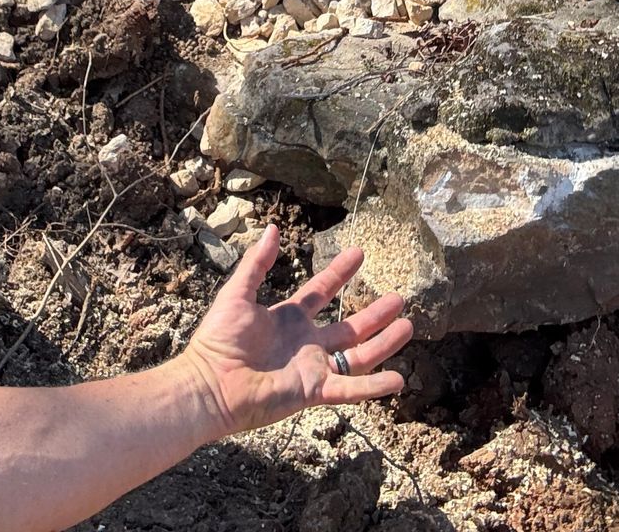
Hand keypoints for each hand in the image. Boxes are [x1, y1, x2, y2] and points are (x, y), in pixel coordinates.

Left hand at [177, 226, 414, 438]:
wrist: (209, 384)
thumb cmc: (217, 340)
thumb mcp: (238, 294)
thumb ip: (257, 264)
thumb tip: (273, 229)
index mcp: (288, 319)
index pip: (320, 292)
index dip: (339, 273)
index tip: (359, 253)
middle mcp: (305, 343)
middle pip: (349, 327)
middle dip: (374, 314)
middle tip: (400, 298)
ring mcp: (312, 367)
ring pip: (357, 356)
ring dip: (384, 343)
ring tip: (408, 327)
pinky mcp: (313, 390)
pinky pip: (350, 388)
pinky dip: (374, 387)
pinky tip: (399, 379)